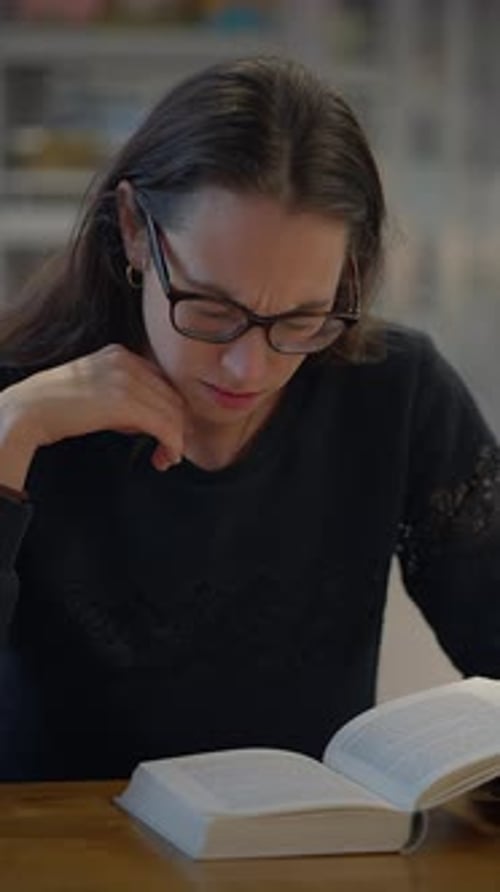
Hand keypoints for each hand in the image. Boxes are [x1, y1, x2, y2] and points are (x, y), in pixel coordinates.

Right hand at [0, 344, 183, 471]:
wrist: (27, 410)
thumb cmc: (57, 407)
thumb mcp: (97, 389)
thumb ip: (125, 396)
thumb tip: (150, 421)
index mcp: (121, 354)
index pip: (163, 382)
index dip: (171, 410)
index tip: (168, 433)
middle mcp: (127, 361)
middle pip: (172, 396)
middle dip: (176, 427)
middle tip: (170, 452)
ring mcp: (126, 379)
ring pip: (172, 412)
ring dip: (175, 440)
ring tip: (166, 458)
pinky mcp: (124, 402)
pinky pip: (164, 425)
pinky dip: (171, 444)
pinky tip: (165, 457)